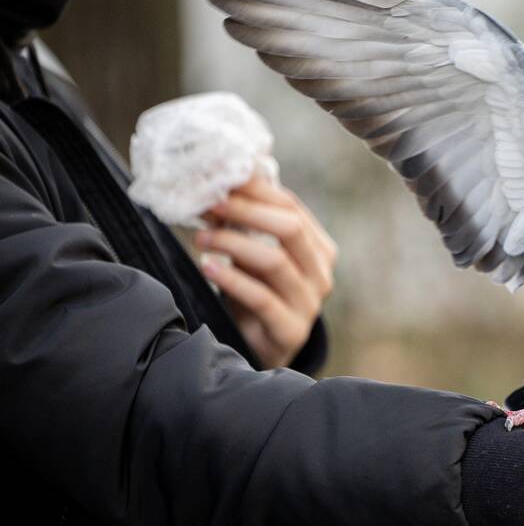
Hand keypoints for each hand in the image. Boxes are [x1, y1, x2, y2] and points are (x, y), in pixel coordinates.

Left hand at [194, 176, 337, 367]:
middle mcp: (321, 274)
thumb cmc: (256, 294)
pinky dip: (233, 279)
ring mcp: (309, 304)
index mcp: (318, 249)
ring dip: (233, 243)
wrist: (261, 349)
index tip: (222, 176)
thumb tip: (213, 188)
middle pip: (290, 229)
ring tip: (201, 236)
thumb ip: (242, 226)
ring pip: (276, 261)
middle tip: (209, 202)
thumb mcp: (252, 256)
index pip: (292, 207)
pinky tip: (208, 266)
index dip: (257, 188)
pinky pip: (262, 299)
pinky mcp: (291, 331)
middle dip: (246, 210)